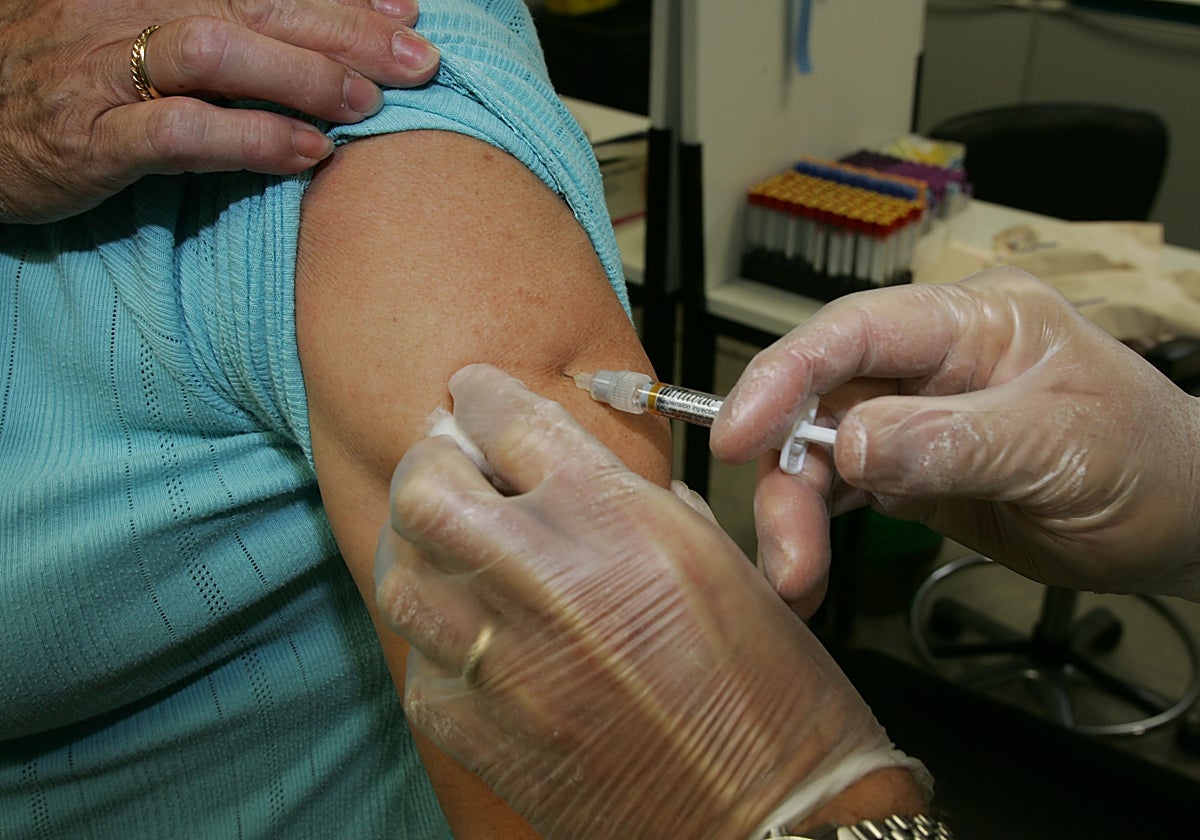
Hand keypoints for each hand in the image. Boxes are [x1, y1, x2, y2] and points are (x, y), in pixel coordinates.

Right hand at [0, 0, 439, 222]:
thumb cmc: (71, 82)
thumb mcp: (137, 34)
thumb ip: (218, 28)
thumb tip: (315, 41)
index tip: (407, 8)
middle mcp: (129, 10)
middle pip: (256, 5)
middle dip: (347, 30)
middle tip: (420, 60)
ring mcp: (106, 72)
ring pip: (218, 52)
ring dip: (303, 76)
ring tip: (369, 104)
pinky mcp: (92, 138)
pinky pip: (181, 131)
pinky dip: (252, 138)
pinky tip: (308, 153)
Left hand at [376, 364, 927, 839]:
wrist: (768, 817)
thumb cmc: (768, 691)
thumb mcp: (715, 556)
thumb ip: (626, 499)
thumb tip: (558, 470)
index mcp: (614, 518)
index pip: (508, 420)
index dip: (480, 397)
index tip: (471, 397)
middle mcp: (545, 579)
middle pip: (425, 486)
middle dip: (429, 462)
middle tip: (447, 464)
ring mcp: (501, 661)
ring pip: (400, 573)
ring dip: (419, 547)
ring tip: (451, 548)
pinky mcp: (477, 734)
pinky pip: (419, 664)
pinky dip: (437, 639)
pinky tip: (475, 636)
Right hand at [712, 267, 1199, 603]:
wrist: (1180, 521)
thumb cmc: (1147, 462)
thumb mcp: (1062, 447)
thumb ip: (955, 442)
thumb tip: (850, 444)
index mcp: (972, 321)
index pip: (855, 330)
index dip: (785, 374)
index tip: (737, 432)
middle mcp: (930, 361)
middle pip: (819, 398)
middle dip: (787, 471)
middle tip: (786, 549)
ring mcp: (913, 415)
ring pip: (816, 451)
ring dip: (795, 513)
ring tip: (798, 578)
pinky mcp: (906, 468)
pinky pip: (838, 492)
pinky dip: (815, 533)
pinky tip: (808, 575)